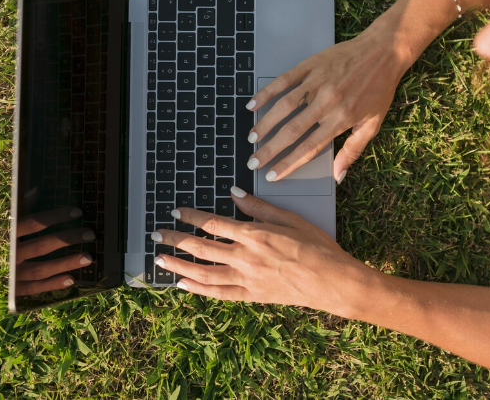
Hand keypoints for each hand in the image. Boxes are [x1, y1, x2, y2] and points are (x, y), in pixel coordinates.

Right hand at [14, 187, 95, 295]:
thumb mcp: (1, 222)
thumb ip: (19, 207)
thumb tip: (36, 190)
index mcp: (5, 234)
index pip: (34, 223)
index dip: (56, 216)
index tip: (77, 212)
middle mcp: (8, 254)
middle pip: (41, 246)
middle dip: (67, 239)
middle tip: (90, 234)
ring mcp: (10, 274)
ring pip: (41, 269)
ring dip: (65, 263)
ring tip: (88, 257)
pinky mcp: (13, 290)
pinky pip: (34, 288)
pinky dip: (52, 285)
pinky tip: (71, 280)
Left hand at [152, 188, 371, 315]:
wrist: (332, 281)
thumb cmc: (316, 247)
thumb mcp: (290, 218)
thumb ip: (259, 206)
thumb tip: (234, 193)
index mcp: (255, 235)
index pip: (214, 223)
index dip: (191, 217)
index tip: (176, 212)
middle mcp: (246, 258)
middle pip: (201, 247)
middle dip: (175, 240)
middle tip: (157, 234)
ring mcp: (247, 279)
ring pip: (204, 273)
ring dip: (179, 266)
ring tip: (160, 260)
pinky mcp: (252, 296)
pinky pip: (219, 293)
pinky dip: (198, 289)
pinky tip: (183, 285)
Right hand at [246, 24, 408, 182]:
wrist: (385, 51)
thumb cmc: (379, 89)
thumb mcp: (373, 124)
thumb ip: (353, 150)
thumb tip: (339, 176)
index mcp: (342, 119)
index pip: (309, 147)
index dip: (289, 163)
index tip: (272, 175)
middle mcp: (327, 101)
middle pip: (292, 131)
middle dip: (269, 149)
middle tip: (253, 162)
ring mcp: (317, 82)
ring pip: (284, 106)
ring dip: (265, 123)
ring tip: (251, 138)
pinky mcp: (311, 65)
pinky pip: (284, 80)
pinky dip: (267, 92)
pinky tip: (253, 104)